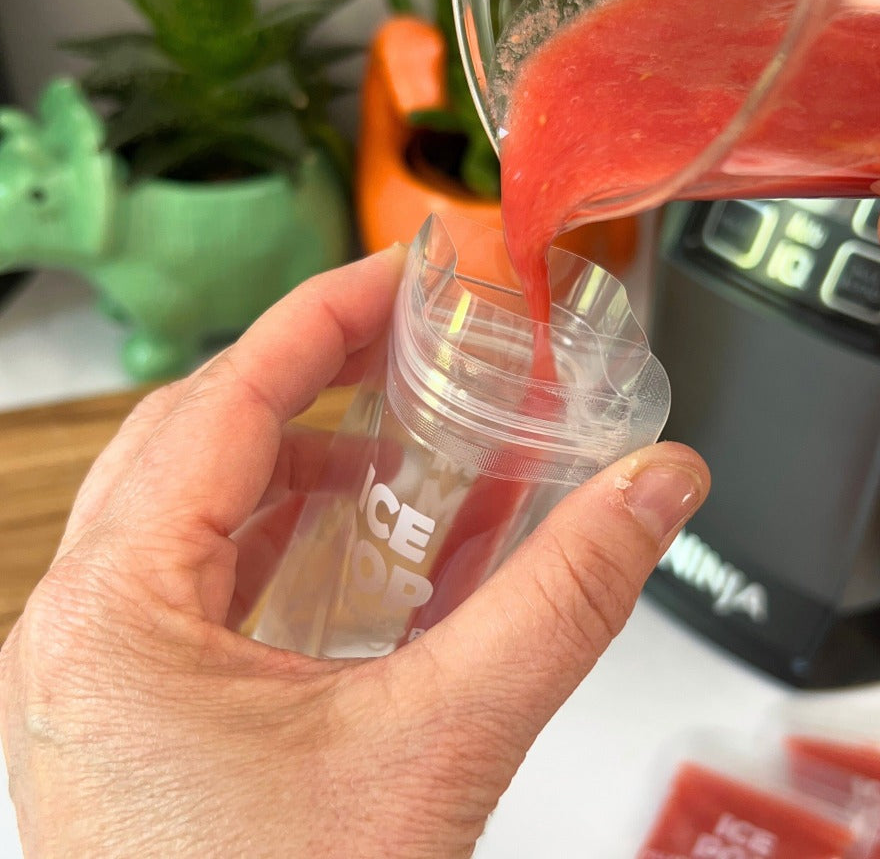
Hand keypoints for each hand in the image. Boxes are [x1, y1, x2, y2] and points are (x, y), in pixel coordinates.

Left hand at [0, 247, 707, 858]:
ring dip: (315, 463)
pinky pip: (217, 580)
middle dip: (322, 377)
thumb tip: (651, 494)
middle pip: (207, 436)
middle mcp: (88, 632)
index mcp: (117, 615)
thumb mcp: (441, 748)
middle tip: (415, 342)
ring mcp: (111, 674)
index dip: (325, 316)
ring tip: (416, 448)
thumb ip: (562, 604)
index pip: (224, 399)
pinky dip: (301, 542)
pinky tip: (381, 548)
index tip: (400, 272)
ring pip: (209, 509)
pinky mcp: (148, 711)